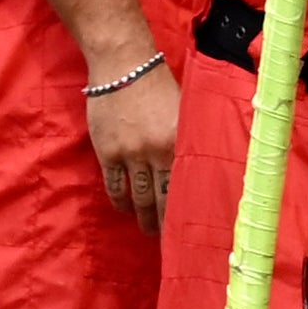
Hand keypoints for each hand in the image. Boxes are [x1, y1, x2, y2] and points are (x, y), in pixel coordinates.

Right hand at [84, 59, 179, 231]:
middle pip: (164, 198)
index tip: (193, 229)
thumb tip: (199, 172)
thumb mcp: (184, 113)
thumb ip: (188, 141)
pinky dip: (120, 200)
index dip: (188, 210)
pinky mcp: (107, 151)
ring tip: (148, 230)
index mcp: (181, 142)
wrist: (124, 65)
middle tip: (170, 243)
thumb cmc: (159, 87)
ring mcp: (130, 153)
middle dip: (166, 223)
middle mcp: (157, 151)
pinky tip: (125, 209)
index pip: (187, 186)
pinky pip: (114, 185)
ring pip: (139, 196)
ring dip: (144, 217)